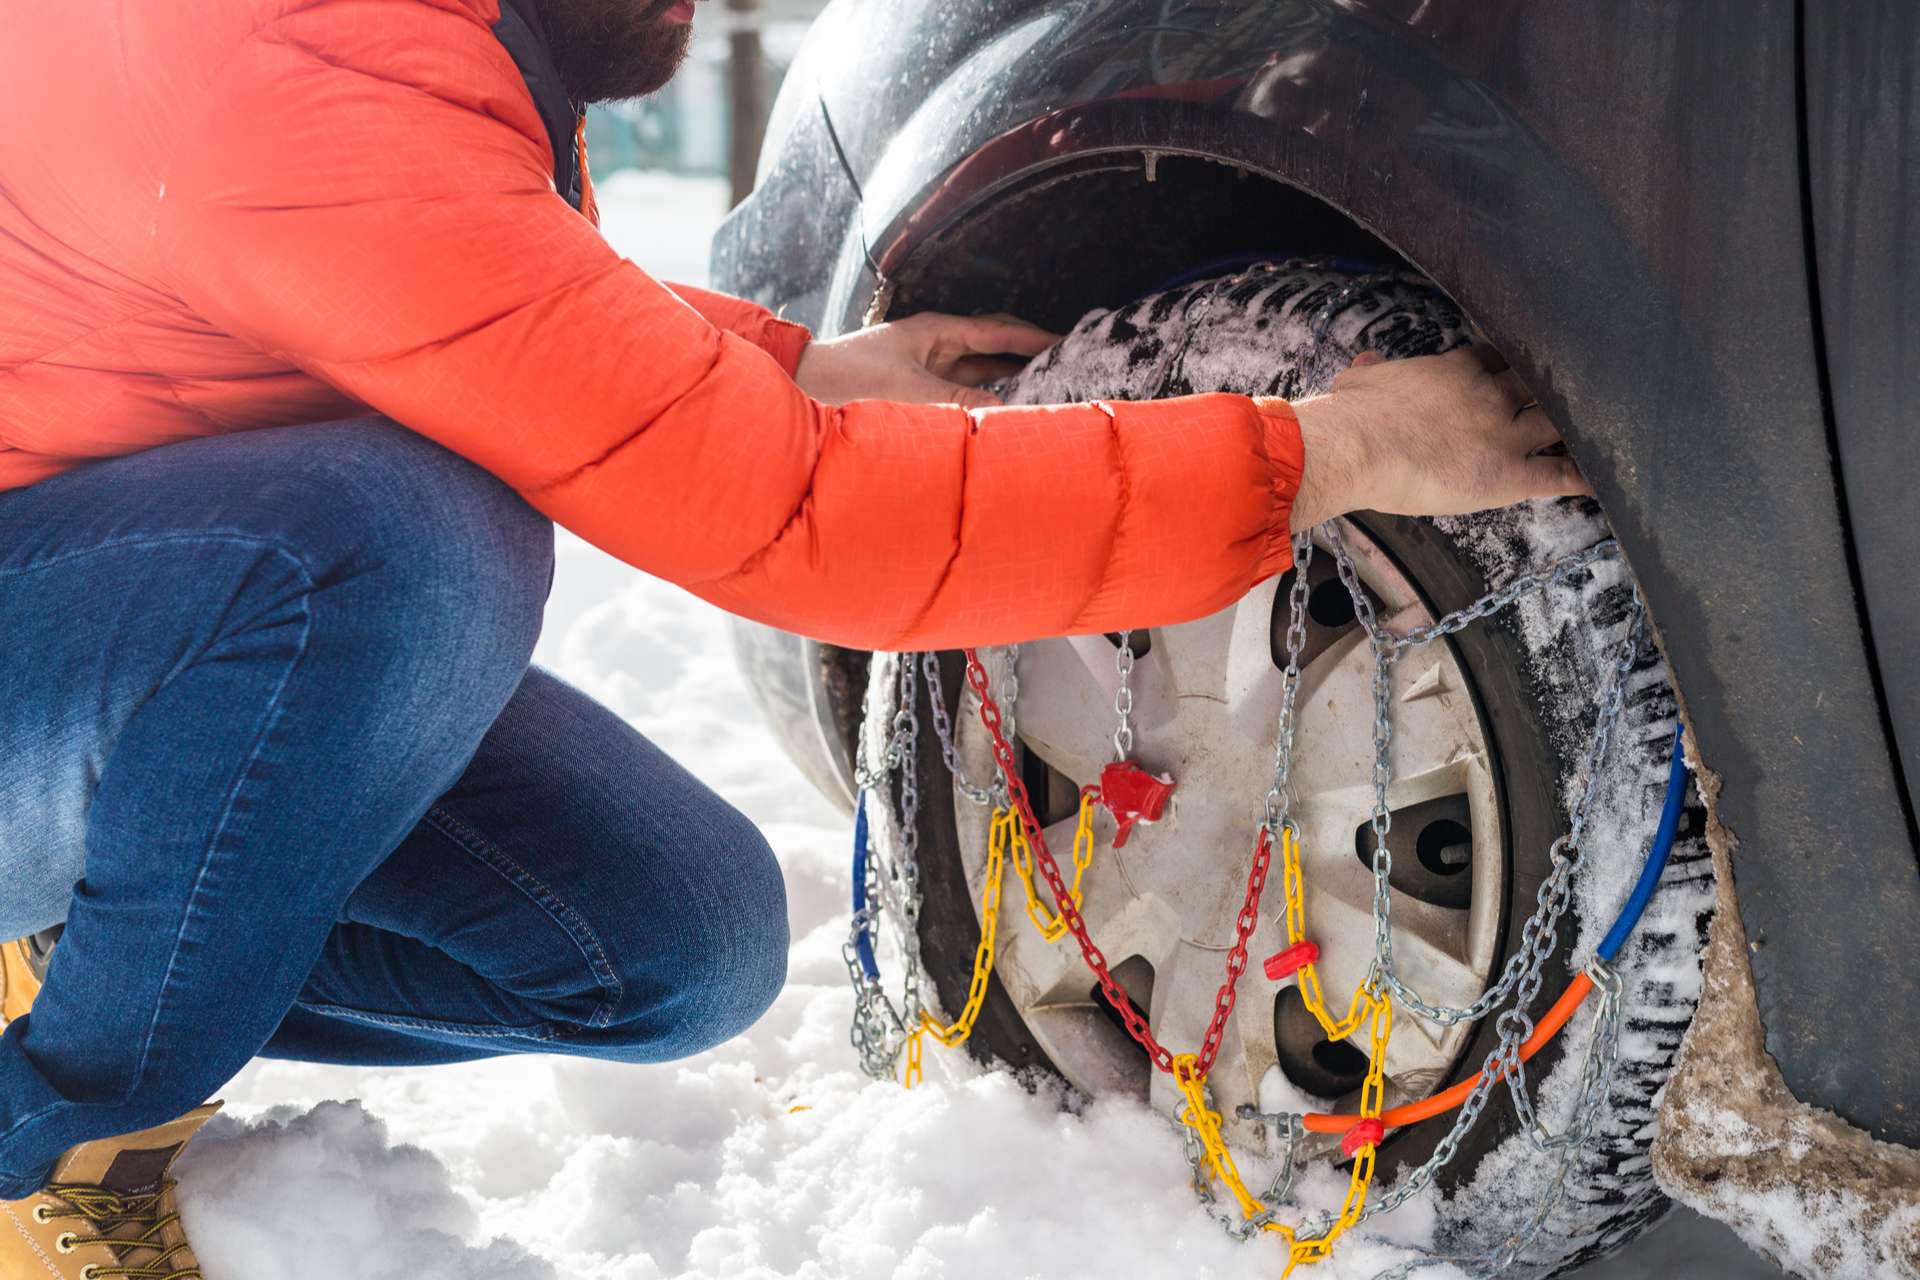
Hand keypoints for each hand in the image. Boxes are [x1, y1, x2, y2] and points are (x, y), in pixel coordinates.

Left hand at [794, 312, 1059, 408]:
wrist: (804, 386)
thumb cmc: (851, 377)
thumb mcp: (911, 390)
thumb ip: (960, 401)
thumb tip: (1006, 412)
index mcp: (935, 330)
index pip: (997, 330)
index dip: (1033, 337)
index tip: (1067, 341)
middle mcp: (934, 344)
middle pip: (993, 345)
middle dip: (1027, 354)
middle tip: (1064, 365)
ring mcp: (925, 366)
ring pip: (978, 371)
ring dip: (1007, 380)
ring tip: (1043, 391)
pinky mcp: (916, 390)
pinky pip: (960, 392)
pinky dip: (983, 400)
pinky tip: (1000, 412)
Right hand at [1282, 345, 1592, 531]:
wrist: (1356, 447)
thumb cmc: (1351, 416)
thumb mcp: (1359, 381)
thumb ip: (1372, 370)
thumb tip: (1367, 362)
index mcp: (1457, 370)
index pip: (1497, 360)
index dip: (1508, 367)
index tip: (1515, 372)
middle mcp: (1490, 395)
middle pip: (1537, 386)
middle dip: (1552, 390)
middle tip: (1574, 394)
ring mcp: (1504, 434)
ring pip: (1555, 424)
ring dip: (1575, 429)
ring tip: (1602, 432)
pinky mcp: (1508, 475)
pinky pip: (1557, 475)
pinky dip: (1580, 477)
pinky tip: (1599, 479)